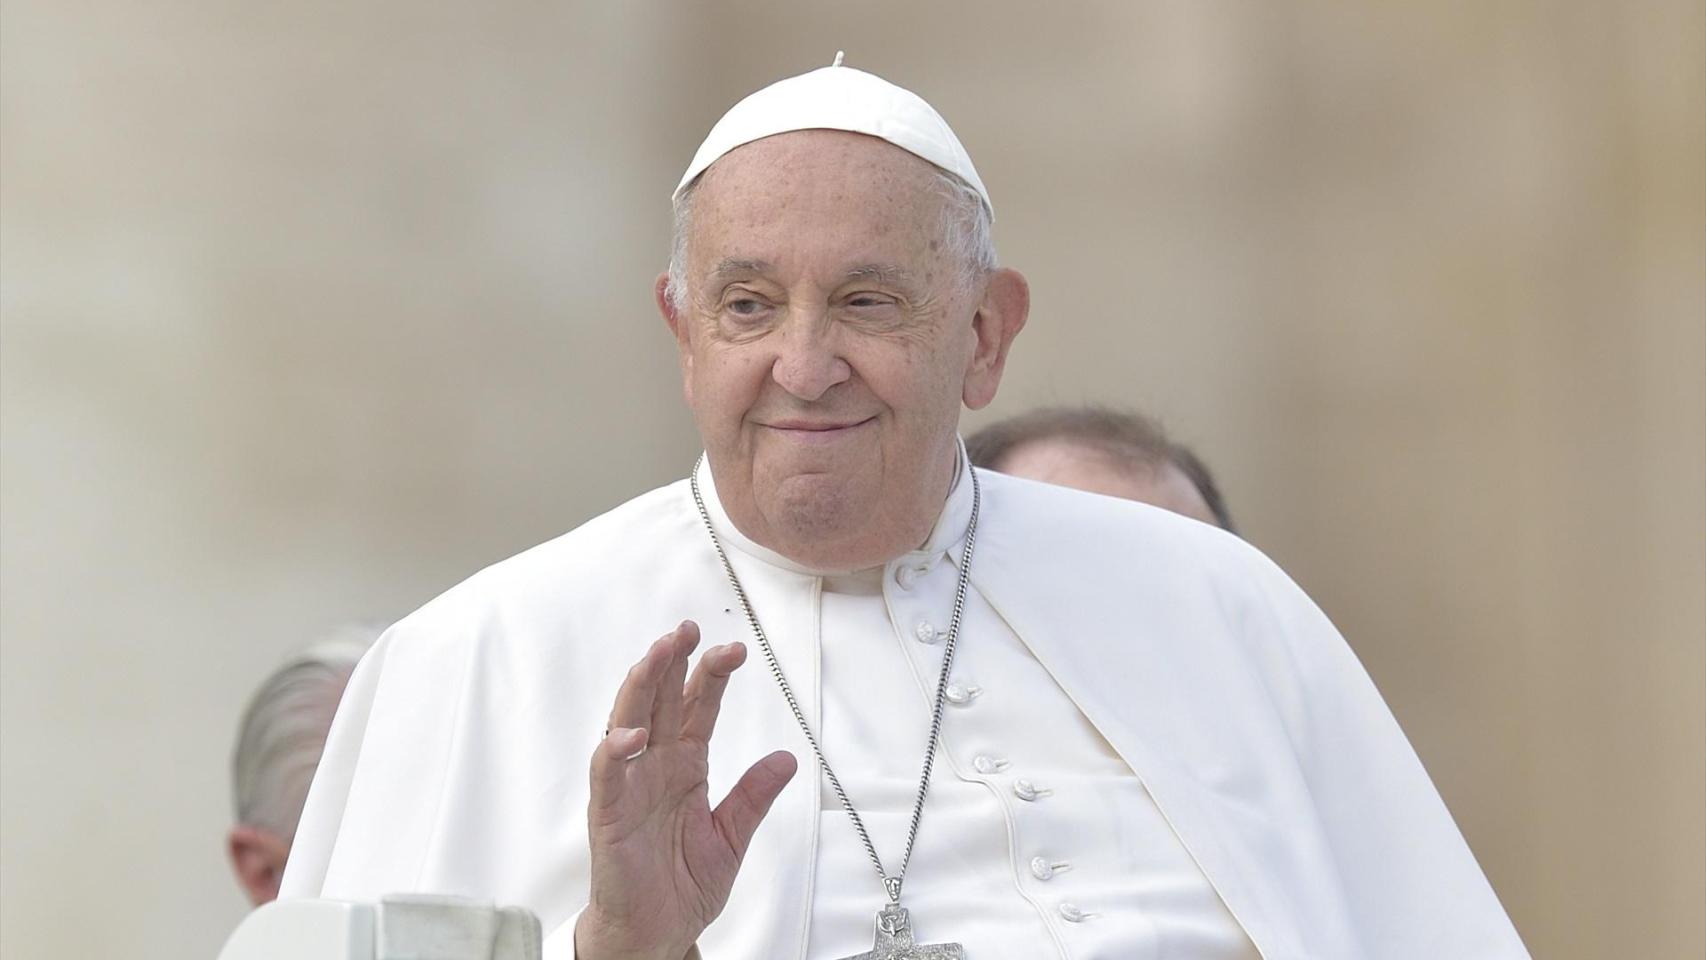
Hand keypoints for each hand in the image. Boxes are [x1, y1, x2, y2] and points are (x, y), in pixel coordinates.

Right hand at [575, 621, 797, 959]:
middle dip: (672, 662)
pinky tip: (632, 733)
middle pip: (660, 701)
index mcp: (684, 765)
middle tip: (688, 628)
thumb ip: (754, 796)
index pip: (696, 707)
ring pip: (628, 722)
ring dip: (641, 687)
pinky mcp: (609, 815)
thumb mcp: (733, 837)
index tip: (734, 649)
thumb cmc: (683, 884)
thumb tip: (788, 758)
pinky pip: (608, 776)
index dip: (710, 675)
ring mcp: (629, 787)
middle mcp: (654, 766)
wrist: (657, 933)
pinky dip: (616, 752)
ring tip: (657, 653)